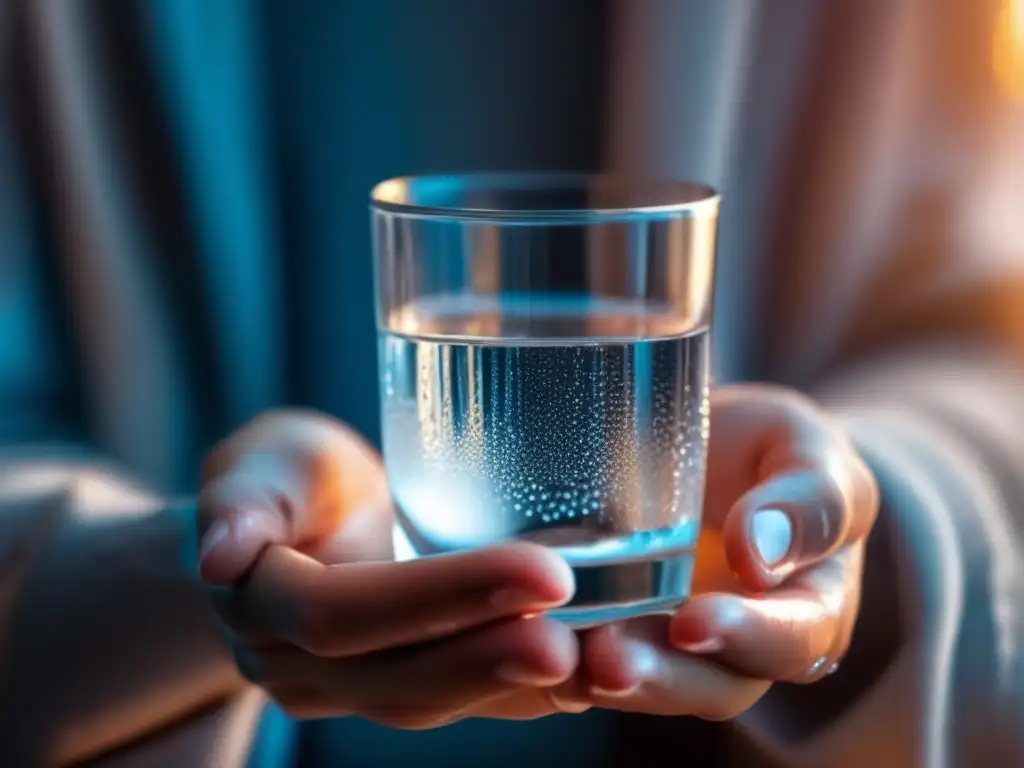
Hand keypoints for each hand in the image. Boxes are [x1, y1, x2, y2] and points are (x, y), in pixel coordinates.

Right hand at [196, 411, 580, 727]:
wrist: (303, 524)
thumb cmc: (287, 477)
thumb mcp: (261, 461)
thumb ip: (242, 498)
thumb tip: (218, 556)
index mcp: (263, 601)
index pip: (345, 612)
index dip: (439, 598)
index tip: (538, 571)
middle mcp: (301, 663)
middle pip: (395, 676)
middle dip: (488, 659)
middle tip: (575, 641)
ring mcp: (350, 686)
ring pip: (430, 700)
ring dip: (513, 687)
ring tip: (595, 664)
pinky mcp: (400, 685)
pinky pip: (462, 702)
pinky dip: (526, 696)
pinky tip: (589, 677)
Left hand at [542, 383, 878, 718]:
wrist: (720, 448)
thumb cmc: (776, 448)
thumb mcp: (805, 450)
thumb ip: (807, 498)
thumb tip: (759, 554)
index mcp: (811, 606)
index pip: (792, 638)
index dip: (747, 636)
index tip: (693, 620)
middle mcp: (748, 644)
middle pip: (715, 685)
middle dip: (662, 677)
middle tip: (609, 659)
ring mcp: (681, 644)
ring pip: (653, 683)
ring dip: (608, 677)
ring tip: (561, 658)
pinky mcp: (626, 630)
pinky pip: (600, 659)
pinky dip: (567, 658)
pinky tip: (527, 642)